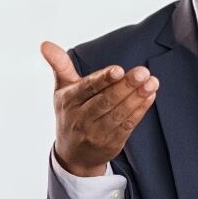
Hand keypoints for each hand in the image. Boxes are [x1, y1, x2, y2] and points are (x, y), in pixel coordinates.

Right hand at [42, 41, 158, 176]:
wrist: (73, 154)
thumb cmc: (70, 113)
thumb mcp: (62, 90)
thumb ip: (60, 65)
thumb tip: (45, 44)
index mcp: (69, 101)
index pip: (88, 88)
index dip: (103, 79)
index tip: (118, 70)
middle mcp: (81, 117)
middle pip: (106, 100)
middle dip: (126, 86)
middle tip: (142, 72)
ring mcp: (97, 132)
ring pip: (119, 113)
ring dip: (137, 97)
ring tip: (152, 82)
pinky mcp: (112, 141)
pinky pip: (128, 124)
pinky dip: (140, 110)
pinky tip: (150, 96)